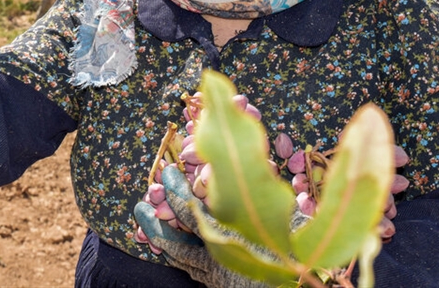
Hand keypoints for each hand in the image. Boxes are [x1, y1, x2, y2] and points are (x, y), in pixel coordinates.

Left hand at [135, 167, 304, 287]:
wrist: (294, 285)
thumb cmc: (298, 250)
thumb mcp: (290, 218)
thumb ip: (268, 188)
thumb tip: (263, 162)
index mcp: (231, 238)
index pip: (192, 212)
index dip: (177, 191)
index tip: (166, 172)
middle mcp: (218, 258)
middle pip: (176, 238)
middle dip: (156, 218)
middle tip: (140, 202)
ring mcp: (215, 275)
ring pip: (178, 255)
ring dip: (157, 235)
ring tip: (142, 217)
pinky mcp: (215, 283)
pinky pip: (187, 267)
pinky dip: (172, 253)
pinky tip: (162, 242)